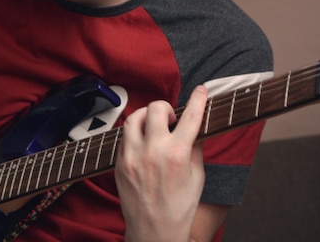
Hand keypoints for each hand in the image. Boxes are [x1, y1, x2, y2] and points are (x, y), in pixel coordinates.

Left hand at [115, 85, 207, 241]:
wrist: (154, 232)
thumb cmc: (179, 208)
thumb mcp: (198, 177)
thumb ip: (195, 148)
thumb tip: (194, 128)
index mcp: (177, 155)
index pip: (190, 116)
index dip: (198, 99)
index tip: (200, 90)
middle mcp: (153, 152)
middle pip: (155, 108)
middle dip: (166, 107)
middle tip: (171, 118)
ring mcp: (132, 157)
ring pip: (134, 118)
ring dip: (146, 116)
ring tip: (155, 127)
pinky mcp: (118, 164)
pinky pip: (124, 137)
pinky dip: (135, 133)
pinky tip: (143, 142)